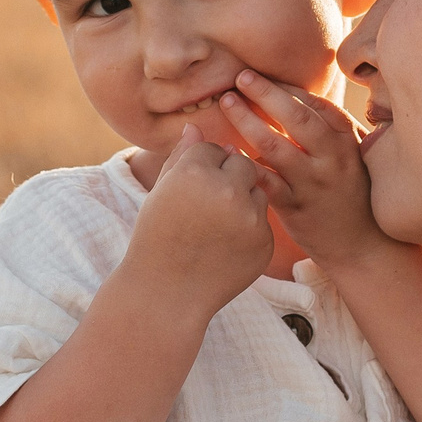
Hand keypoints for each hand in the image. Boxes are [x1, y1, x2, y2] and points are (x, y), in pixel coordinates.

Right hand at [119, 122, 275, 320]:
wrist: (166, 294)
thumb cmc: (156, 239)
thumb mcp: (160, 193)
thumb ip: (181, 156)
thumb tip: (195, 126)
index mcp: (195, 172)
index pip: (212, 147)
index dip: (200, 167)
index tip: (188, 189)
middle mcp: (227, 191)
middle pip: (242, 162)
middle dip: (228, 177)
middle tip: (206, 205)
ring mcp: (250, 219)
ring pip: (257, 190)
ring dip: (242, 201)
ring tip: (214, 227)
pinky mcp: (265, 242)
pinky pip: (263, 221)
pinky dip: (249, 229)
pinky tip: (225, 246)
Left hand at [215, 70, 393, 271]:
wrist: (362, 245)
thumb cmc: (351, 193)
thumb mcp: (351, 156)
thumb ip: (328, 129)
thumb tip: (292, 96)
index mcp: (346, 141)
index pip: (315, 103)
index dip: (284, 87)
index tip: (260, 76)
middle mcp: (332, 159)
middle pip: (296, 118)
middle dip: (265, 93)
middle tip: (240, 77)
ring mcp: (312, 183)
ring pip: (275, 146)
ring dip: (247, 121)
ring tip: (227, 103)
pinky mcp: (295, 208)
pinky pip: (264, 181)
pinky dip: (244, 163)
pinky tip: (226, 150)